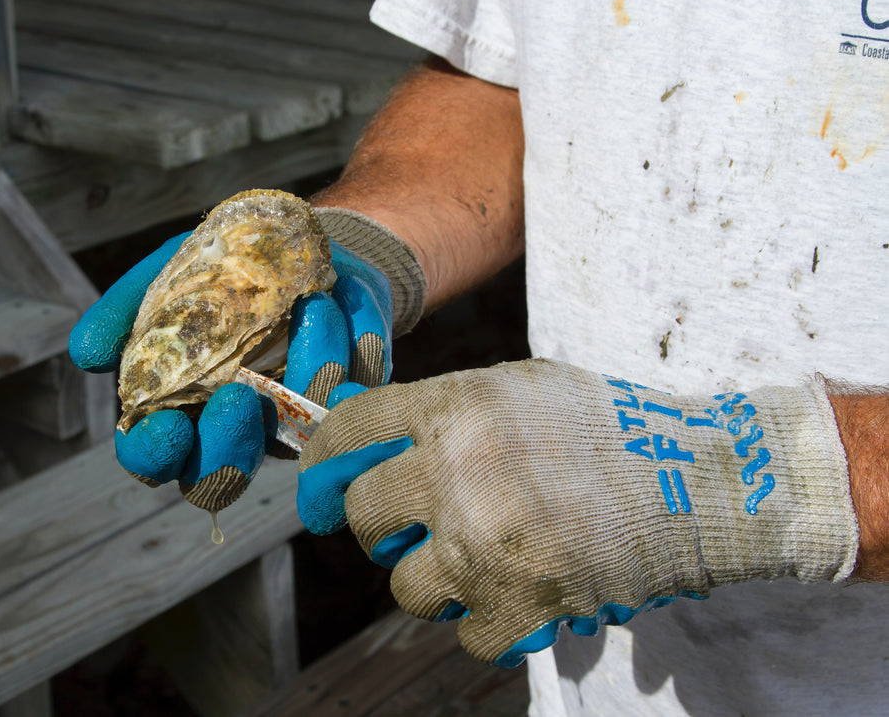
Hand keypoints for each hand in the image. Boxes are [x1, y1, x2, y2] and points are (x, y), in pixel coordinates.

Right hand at [68, 229, 394, 511]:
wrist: (302, 248)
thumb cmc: (219, 272)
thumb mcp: (164, 276)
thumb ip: (124, 312)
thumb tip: (85, 355)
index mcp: (179, 410)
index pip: (154, 458)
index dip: (154, 456)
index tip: (164, 429)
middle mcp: (233, 431)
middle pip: (221, 478)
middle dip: (226, 447)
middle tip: (237, 396)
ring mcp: (291, 424)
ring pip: (295, 444)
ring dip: (302, 384)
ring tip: (311, 311)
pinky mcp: (346, 403)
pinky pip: (352, 403)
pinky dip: (350, 359)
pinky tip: (338, 315)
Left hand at [298, 359, 857, 665]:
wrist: (698, 483)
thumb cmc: (608, 429)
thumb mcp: (519, 390)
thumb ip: (440, 409)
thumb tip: (358, 426)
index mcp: (456, 408)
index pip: (348, 432)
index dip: (322, 466)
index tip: (323, 493)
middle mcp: (457, 471)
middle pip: (365, 517)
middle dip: (380, 530)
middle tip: (414, 530)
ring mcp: (483, 542)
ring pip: (405, 586)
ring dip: (436, 580)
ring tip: (484, 560)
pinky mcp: (517, 602)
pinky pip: (461, 631)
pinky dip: (487, 620)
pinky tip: (522, 591)